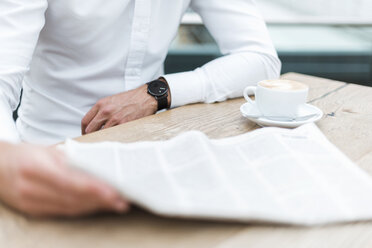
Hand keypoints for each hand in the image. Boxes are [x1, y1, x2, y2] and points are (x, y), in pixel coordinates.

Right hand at [0, 142, 128, 216]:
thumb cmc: (23, 154)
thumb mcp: (46, 150)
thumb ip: (70, 160)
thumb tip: (96, 168)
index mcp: (36, 168)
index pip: (70, 182)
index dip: (93, 189)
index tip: (113, 191)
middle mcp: (32, 188)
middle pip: (72, 198)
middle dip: (100, 201)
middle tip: (121, 200)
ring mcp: (31, 202)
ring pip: (69, 208)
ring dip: (94, 207)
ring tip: (114, 204)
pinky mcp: (33, 211)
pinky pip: (62, 212)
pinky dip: (81, 209)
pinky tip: (95, 207)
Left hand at [82, 84, 157, 134]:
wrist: (145, 97)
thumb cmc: (131, 99)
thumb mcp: (112, 100)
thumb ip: (102, 110)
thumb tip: (96, 123)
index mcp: (101, 104)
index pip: (86, 121)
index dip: (84, 130)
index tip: (86, 134)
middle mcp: (106, 111)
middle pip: (90, 129)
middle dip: (90, 137)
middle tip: (92, 141)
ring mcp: (114, 118)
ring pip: (101, 134)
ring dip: (101, 139)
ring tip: (104, 142)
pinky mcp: (123, 124)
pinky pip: (113, 135)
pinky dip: (112, 139)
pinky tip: (113, 140)